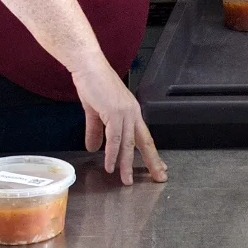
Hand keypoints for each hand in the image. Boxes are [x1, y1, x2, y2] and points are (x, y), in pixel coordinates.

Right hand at [72, 56, 166, 184]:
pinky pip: (114, 138)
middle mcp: (133, 113)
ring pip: (128, 144)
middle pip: (145, 142)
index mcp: (131, 112)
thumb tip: (93, 148)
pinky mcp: (114, 112)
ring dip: (126, 164)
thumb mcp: (94, 112)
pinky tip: (110, 165)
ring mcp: (125, 113)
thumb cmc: (93, 84)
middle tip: (159, 177)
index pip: (145, 136)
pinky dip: (112, 154)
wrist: (88, 67)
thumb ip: (96, 131)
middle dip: (152, 161)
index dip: (151, 153)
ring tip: (126, 181)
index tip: (159, 166)